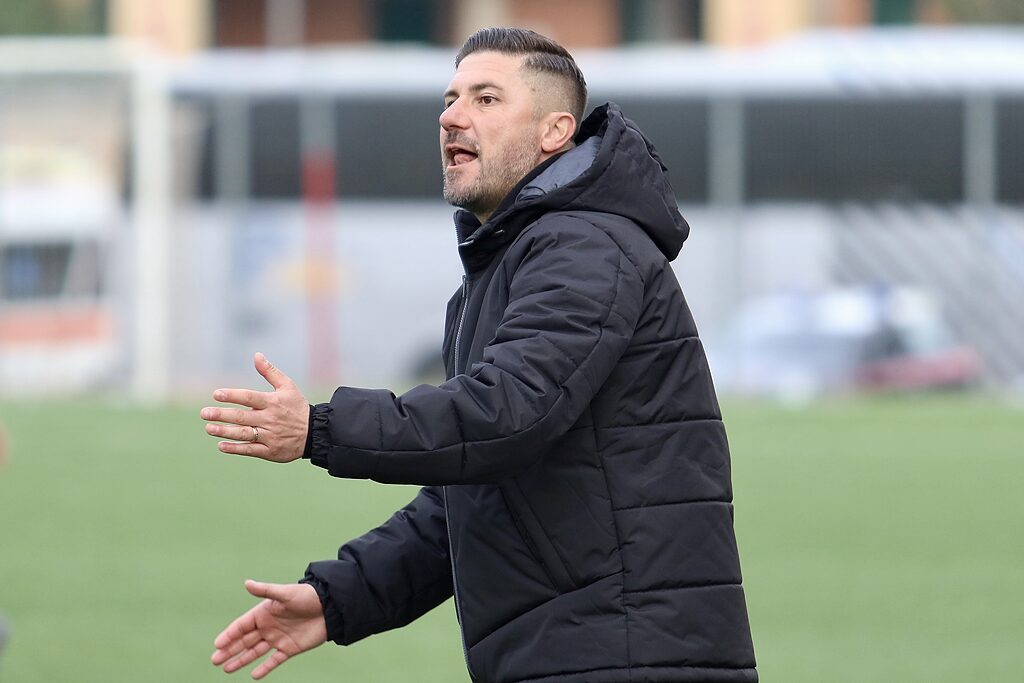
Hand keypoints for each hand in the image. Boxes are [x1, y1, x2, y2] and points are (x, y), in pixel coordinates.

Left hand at [201, 353, 308, 462]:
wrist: (315, 433)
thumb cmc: (297, 407)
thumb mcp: (288, 387)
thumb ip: (270, 372)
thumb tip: (256, 355)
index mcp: (273, 402)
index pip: (249, 398)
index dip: (232, 395)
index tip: (216, 394)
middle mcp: (270, 419)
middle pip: (242, 417)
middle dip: (221, 415)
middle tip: (204, 413)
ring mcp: (270, 436)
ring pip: (244, 434)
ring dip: (225, 431)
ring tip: (209, 428)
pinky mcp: (270, 451)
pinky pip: (250, 450)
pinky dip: (235, 449)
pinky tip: (221, 445)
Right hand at [211, 580, 326, 678]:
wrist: (329, 606)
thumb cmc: (306, 596)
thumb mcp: (285, 593)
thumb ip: (266, 590)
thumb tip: (247, 583)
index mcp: (264, 613)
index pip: (242, 626)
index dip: (229, 634)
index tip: (217, 644)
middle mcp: (268, 627)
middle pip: (244, 640)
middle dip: (229, 650)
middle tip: (215, 660)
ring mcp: (278, 639)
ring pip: (255, 652)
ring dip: (241, 660)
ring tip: (226, 669)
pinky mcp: (289, 649)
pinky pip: (274, 660)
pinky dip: (264, 668)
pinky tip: (253, 675)